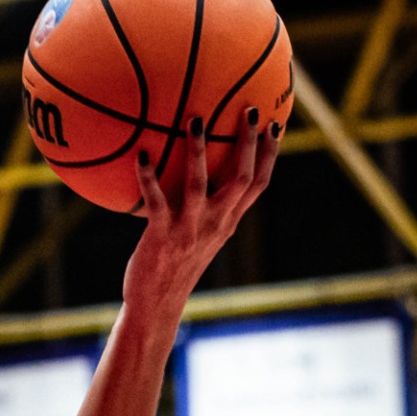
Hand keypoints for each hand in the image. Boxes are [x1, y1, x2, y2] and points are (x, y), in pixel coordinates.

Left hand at [122, 107, 278, 316]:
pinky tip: (141, 154)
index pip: (258, 184)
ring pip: (200, 184)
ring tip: (195, 120)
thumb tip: (200, 177)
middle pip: (240, 178)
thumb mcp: (199, 239)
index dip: (269, 154)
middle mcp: (214, 224)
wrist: (155, 305)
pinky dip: (148, 177)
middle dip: (248, 143)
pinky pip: (156, 200)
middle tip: (250, 110)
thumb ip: (206, 212)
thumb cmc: (174, 268)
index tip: (275, 124)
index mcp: (227, 223)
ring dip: (199, 150)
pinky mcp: (162, 236)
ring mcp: (189, 230)